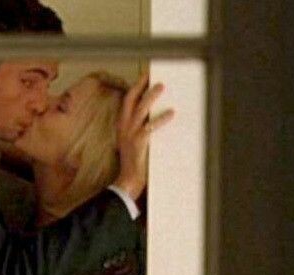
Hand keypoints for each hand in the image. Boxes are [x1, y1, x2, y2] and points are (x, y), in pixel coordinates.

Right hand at [113, 74, 174, 198]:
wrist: (128, 179)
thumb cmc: (133, 162)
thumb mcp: (132, 142)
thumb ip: (139, 129)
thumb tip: (152, 117)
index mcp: (121, 126)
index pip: (126, 101)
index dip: (135, 88)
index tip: (144, 77)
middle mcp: (124, 127)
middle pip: (131, 100)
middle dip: (141, 86)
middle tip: (152, 77)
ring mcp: (130, 134)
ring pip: (141, 110)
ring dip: (151, 97)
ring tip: (161, 87)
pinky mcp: (139, 142)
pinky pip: (151, 127)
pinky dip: (161, 119)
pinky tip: (171, 113)